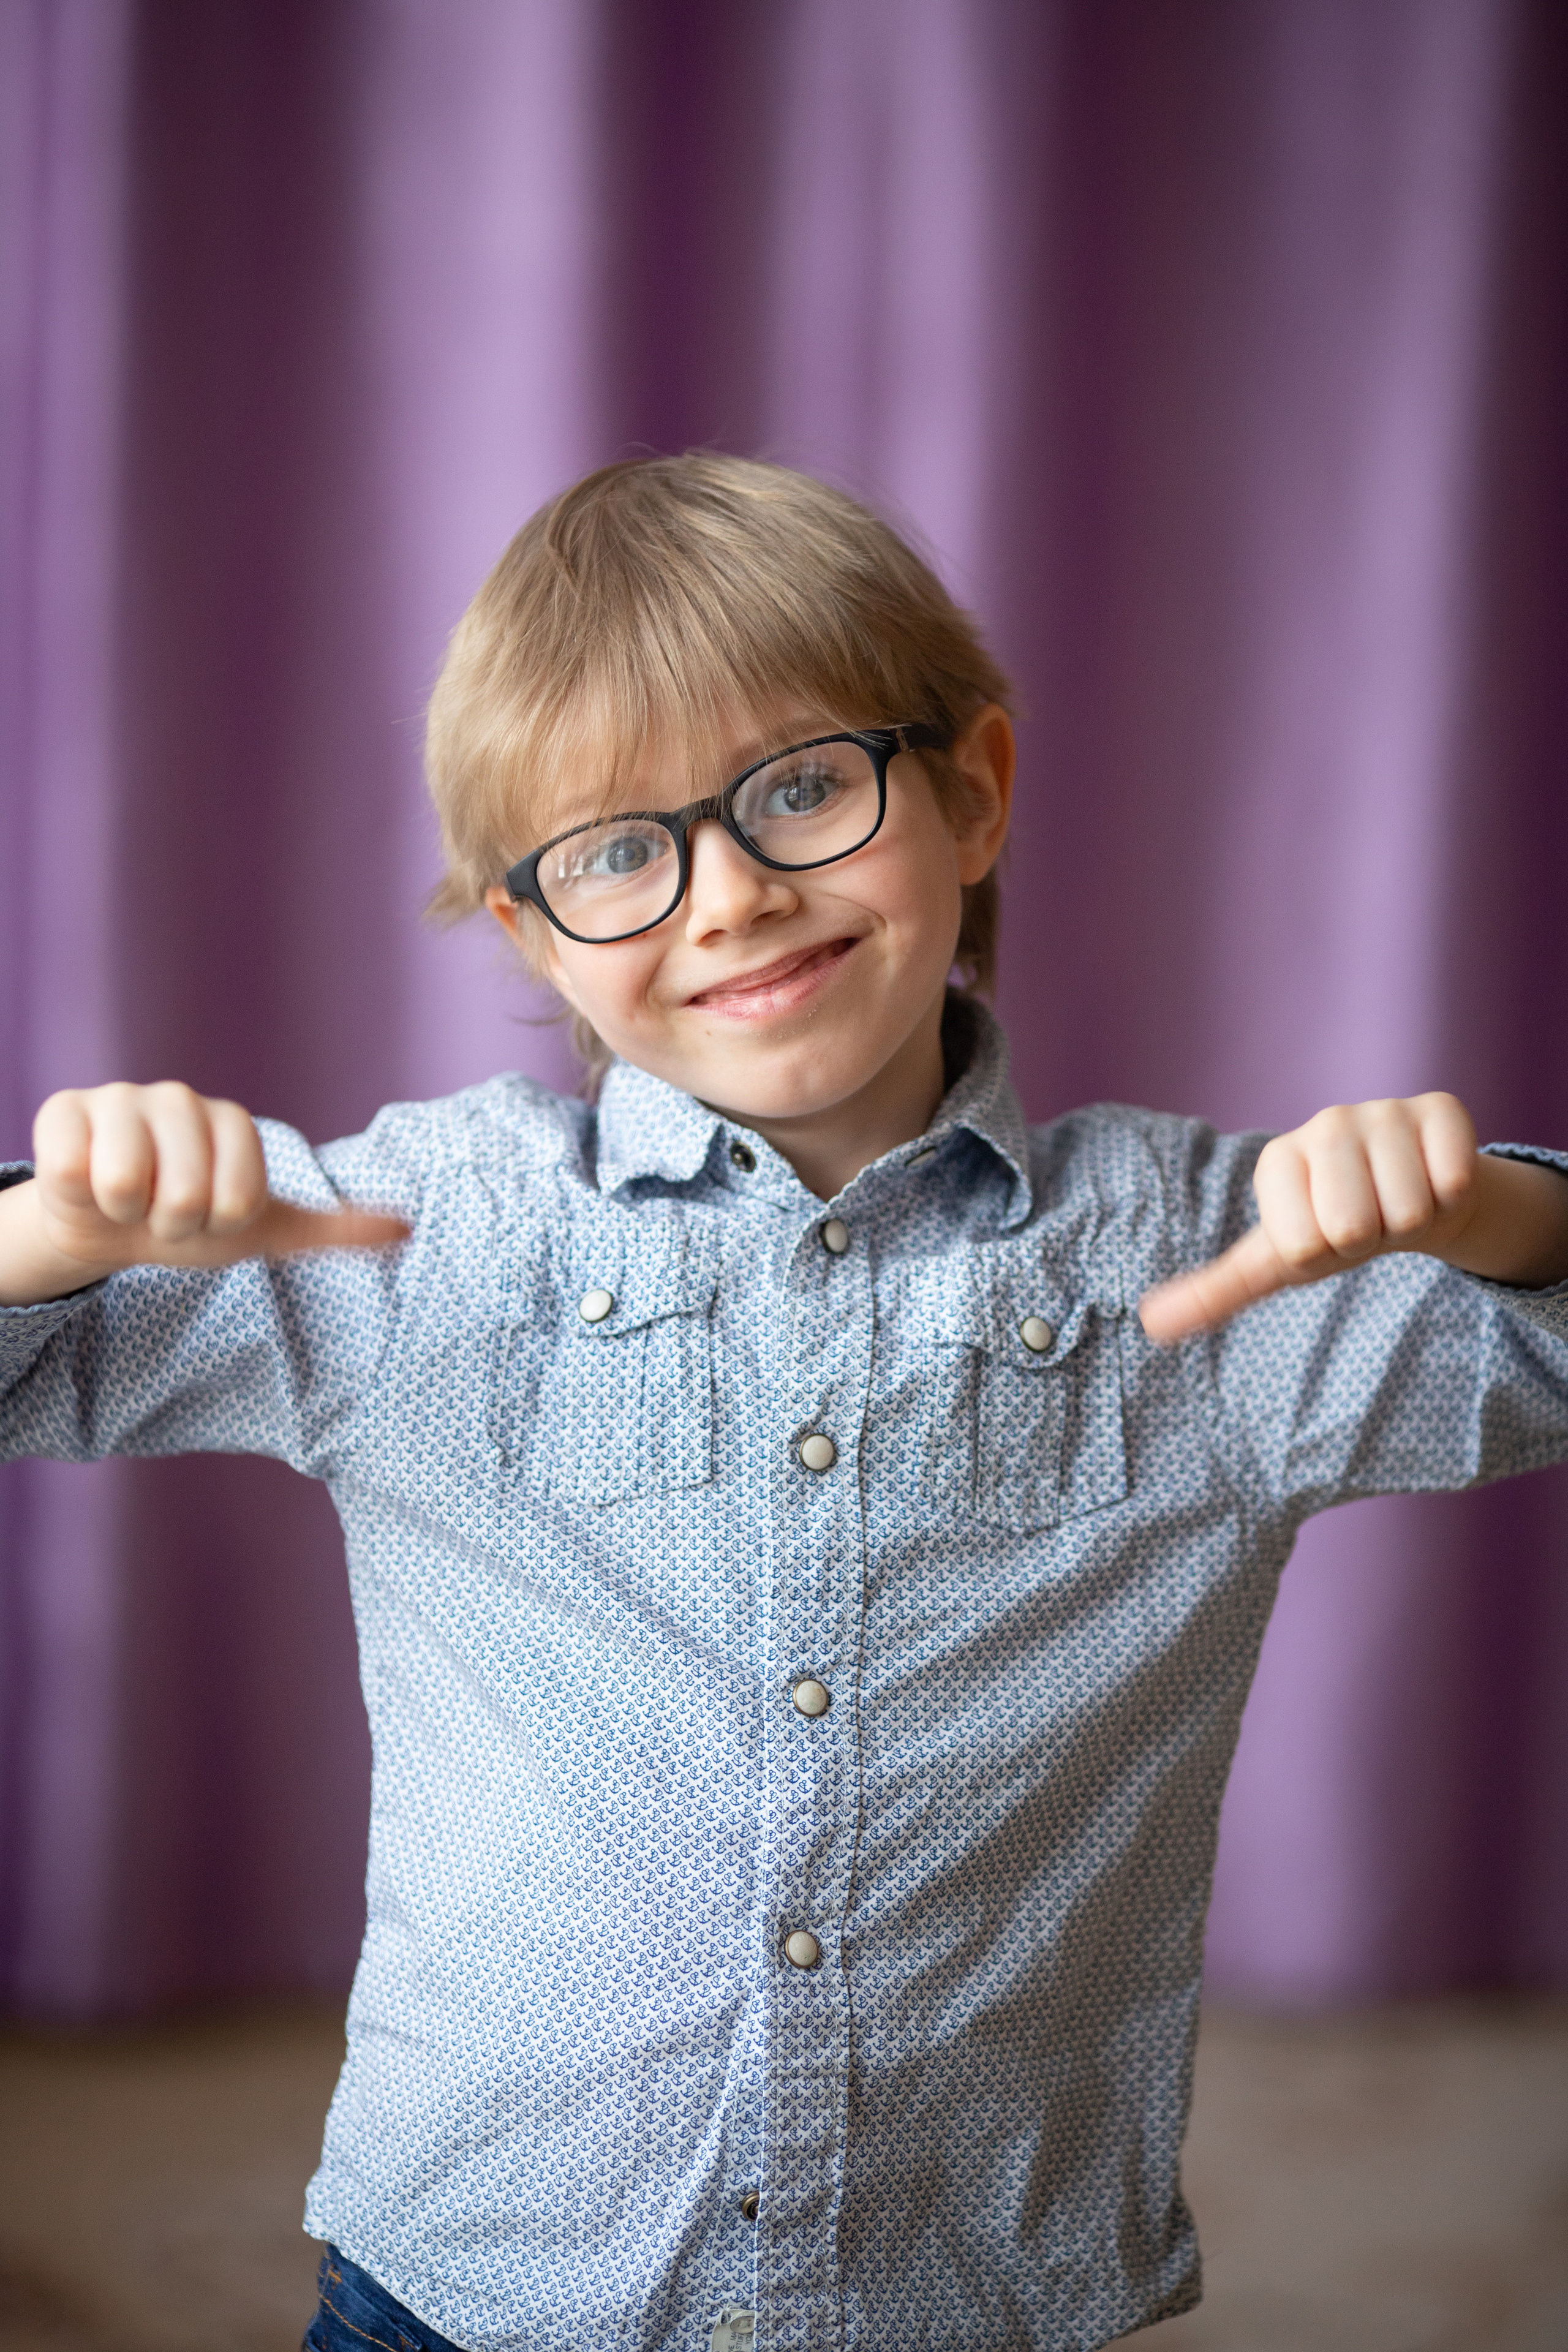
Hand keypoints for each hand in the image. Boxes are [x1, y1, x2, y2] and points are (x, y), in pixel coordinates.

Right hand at [1, 1082, 407, 1306]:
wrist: (114, 1229)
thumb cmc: (192, 1221)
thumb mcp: (264, 1230)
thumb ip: (335, 1229)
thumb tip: (408, 1230)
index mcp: (233, 1121)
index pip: (237, 1197)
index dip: (218, 1223)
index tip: (210, 1216)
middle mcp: (179, 1098)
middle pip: (185, 1195)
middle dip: (172, 1224)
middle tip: (164, 1212)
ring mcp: (119, 1098)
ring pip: (126, 1183)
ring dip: (124, 1213)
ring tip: (127, 1200)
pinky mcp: (62, 1109)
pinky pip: (70, 1170)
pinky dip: (78, 1195)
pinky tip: (86, 1183)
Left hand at [1139, 1093, 1485, 1342]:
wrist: (1412, 1191)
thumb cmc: (1335, 1228)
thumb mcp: (1277, 1260)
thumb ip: (1216, 1292)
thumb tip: (1151, 1325)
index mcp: (1277, 1161)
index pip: (1303, 1246)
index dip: (1323, 1256)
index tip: (1325, 1235)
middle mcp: (1324, 1123)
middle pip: (1354, 1228)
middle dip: (1368, 1241)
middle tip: (1366, 1221)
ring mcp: (1382, 1110)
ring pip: (1407, 1210)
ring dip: (1411, 1222)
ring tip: (1398, 1202)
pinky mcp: (1440, 1107)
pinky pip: (1452, 1181)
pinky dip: (1451, 1200)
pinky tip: (1431, 1181)